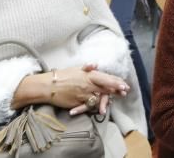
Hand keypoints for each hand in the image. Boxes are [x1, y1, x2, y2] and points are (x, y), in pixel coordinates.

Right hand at [11, 64, 128, 112]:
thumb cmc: (62, 76)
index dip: (116, 81)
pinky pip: (89, 105)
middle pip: (106, 87)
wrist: (49, 86)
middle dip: (116, 90)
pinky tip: (100, 108)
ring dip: (107, 99)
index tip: (124, 84)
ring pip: (99, 97)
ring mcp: (83, 94)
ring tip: (112, 101)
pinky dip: (95, 106)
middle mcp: (88, 84)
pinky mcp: (78, 102)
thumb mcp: (76, 69)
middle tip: (124, 92)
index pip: (106, 78)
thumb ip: (87, 69)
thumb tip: (95, 65)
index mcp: (88, 75)